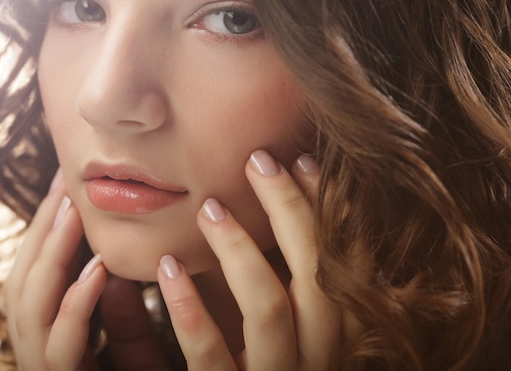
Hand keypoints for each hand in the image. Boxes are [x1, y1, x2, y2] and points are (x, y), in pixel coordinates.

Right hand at [4, 171, 169, 370]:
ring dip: (52, 256)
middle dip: (41, 231)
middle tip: (63, 184)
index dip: (46, 230)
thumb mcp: (133, 350)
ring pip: (30, 308)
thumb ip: (122, 317)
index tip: (62, 183)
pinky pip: (60, 348)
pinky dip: (75, 306)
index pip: (36, 276)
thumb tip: (108, 265)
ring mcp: (43, 369)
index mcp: (48, 341)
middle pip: (24, 283)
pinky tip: (97, 270)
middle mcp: (38, 351)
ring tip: (73, 212)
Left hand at [157, 150, 342, 370]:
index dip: (328, 210)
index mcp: (333, 334)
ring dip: (240, 249)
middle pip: (318, 273)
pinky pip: (213, 354)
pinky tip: (168, 266)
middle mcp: (319, 357)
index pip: (342, 262)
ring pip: (271, 307)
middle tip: (259, 160)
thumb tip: (240, 204)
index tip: (303, 160)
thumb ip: (265, 277)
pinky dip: (191, 307)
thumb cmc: (248, 367)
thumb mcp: (266, 324)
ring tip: (210, 208)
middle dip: (291, 210)